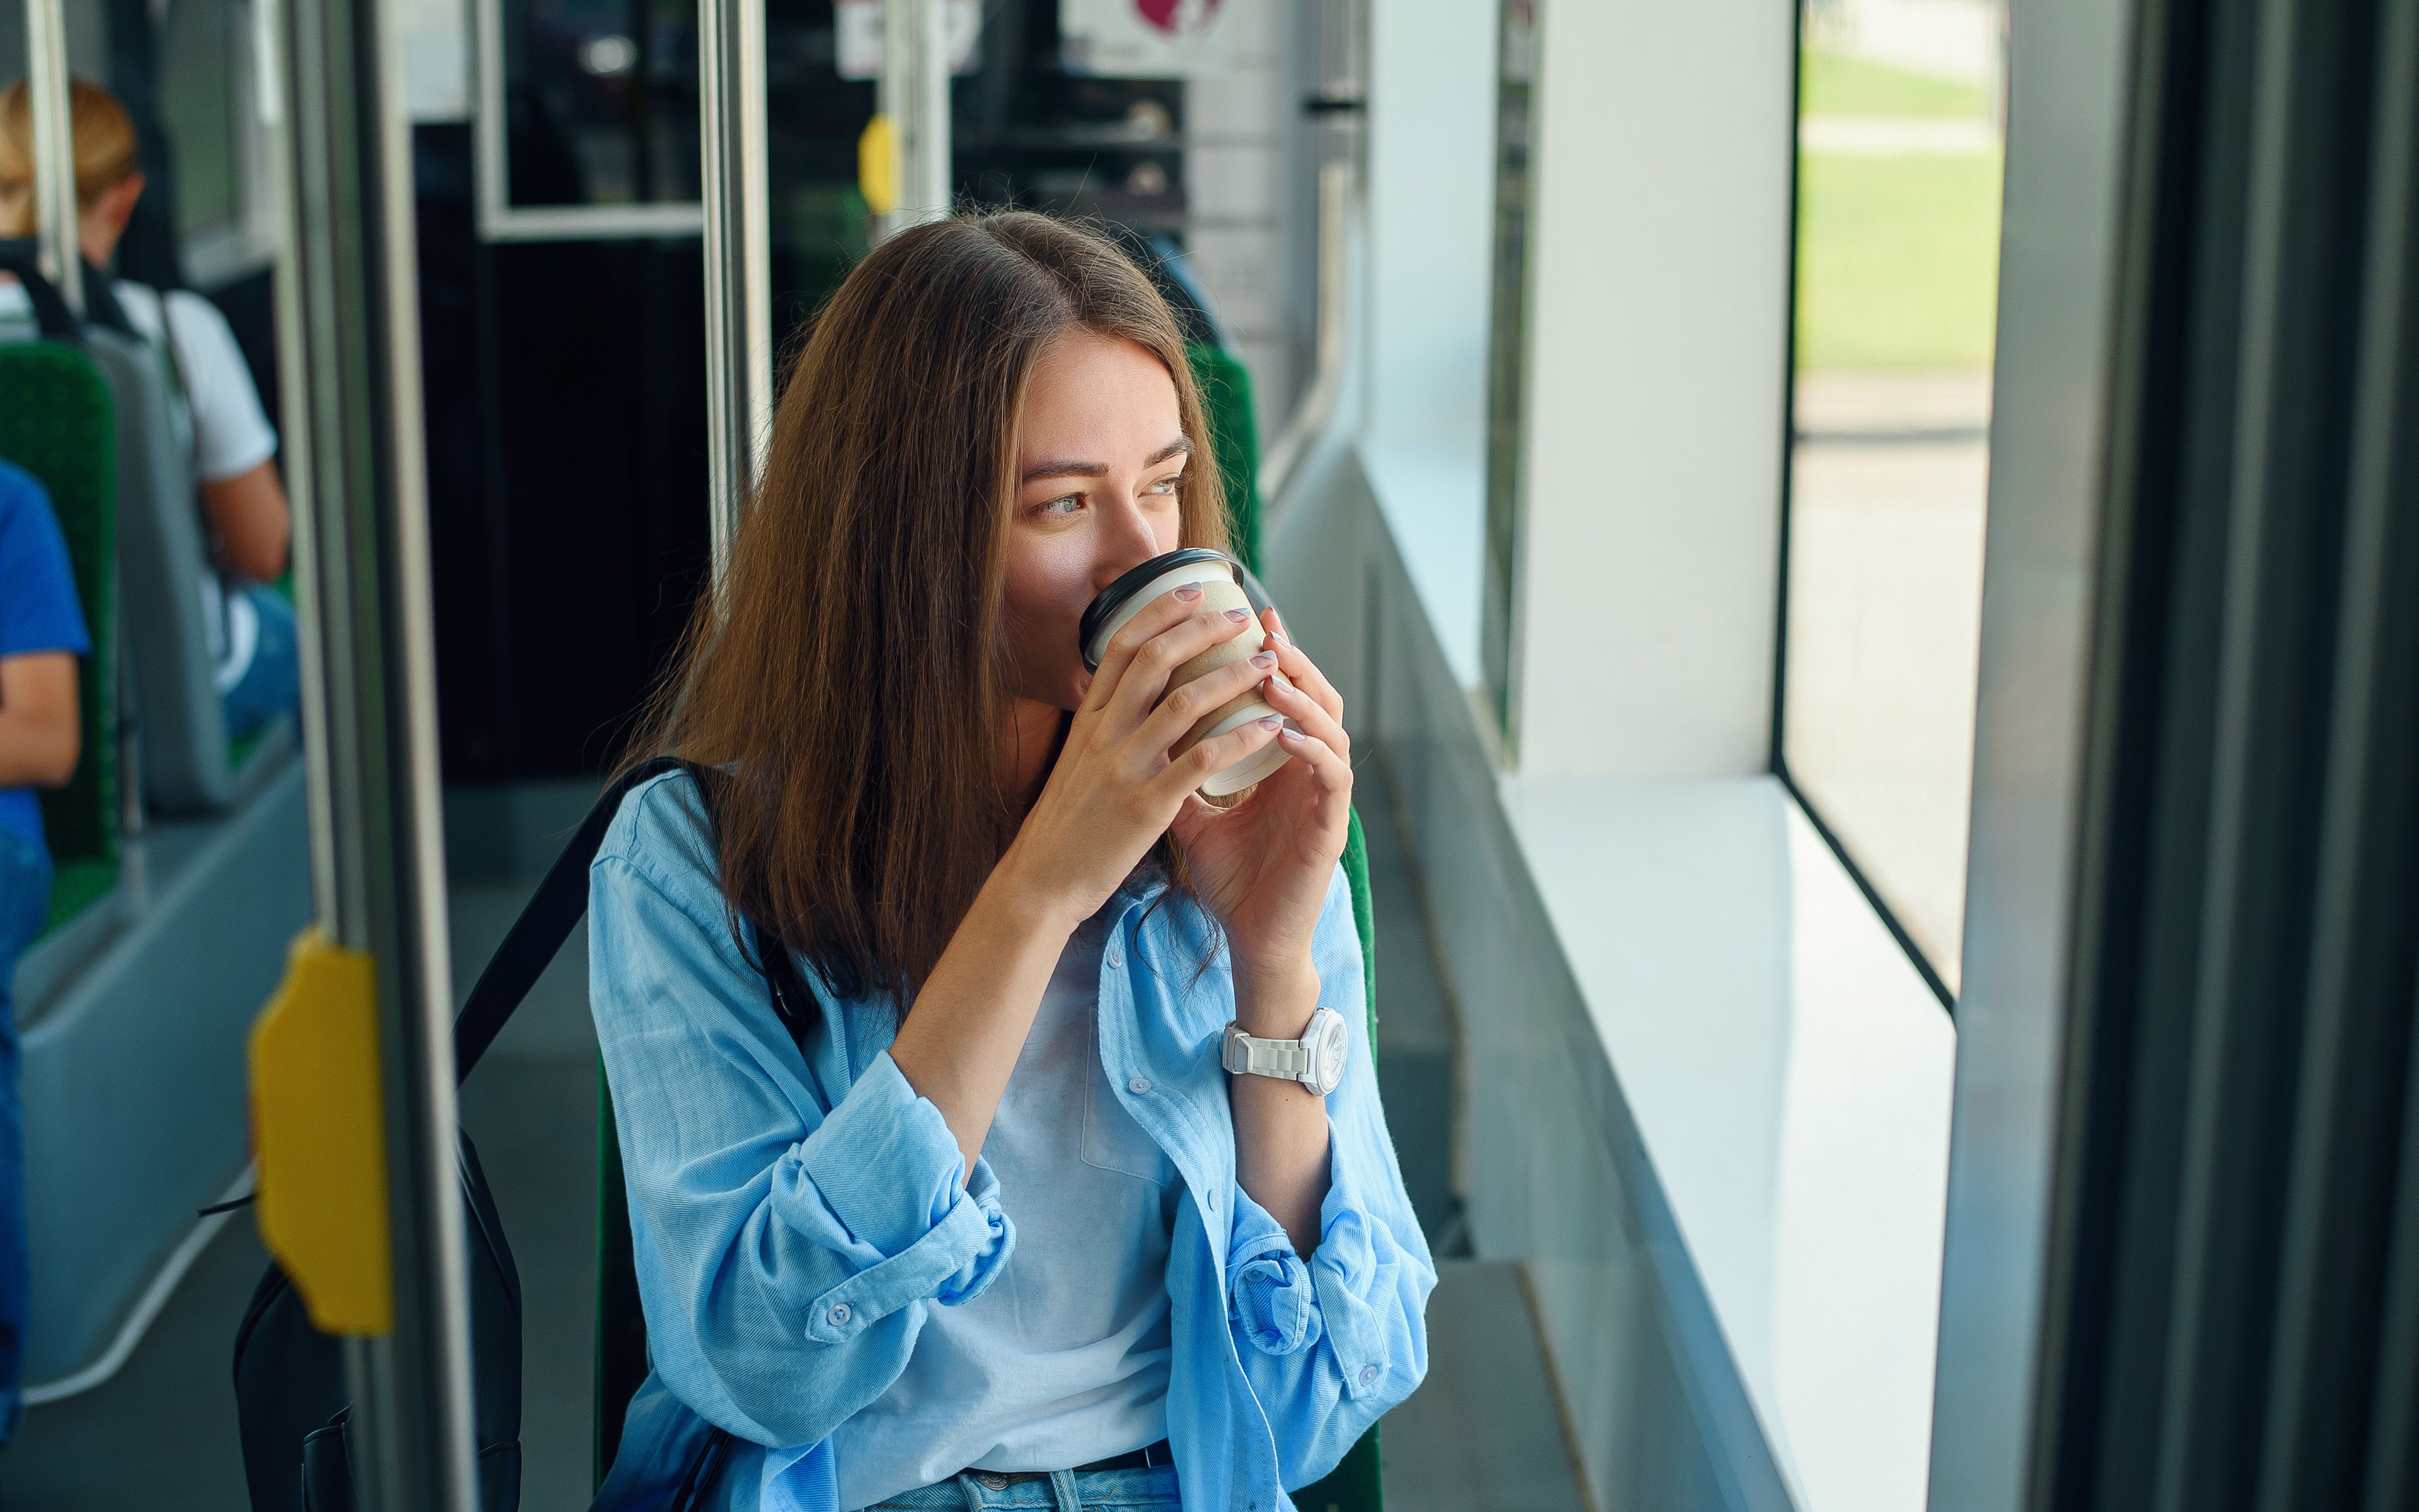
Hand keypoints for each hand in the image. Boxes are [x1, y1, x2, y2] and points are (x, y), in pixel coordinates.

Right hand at [994, 586, 1289, 928]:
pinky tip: (1269, 726)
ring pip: (1183, 702)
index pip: (1121, 647)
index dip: (1160, 611)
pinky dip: (1240, 737)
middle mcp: (1102, 734)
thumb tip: (1130, 696)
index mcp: (1088, 720)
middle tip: (1242, 617)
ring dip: (1232, 677)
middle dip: (1202, 630)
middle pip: (1155, 660)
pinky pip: (1201, 760)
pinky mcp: (1145, 805)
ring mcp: (1123, 768)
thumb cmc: (1066, 826)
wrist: (1041, 882)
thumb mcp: (1077, 763)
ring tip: (1268, 664)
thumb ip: (1105, 728)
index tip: (1193, 588)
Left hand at [1171, 609, 1352, 992]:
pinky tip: (1284, 731)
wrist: (1251, 939)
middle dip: (1294, 659)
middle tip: (1267, 627)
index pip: (1283, 694)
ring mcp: (1324, 796)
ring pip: (1331, 728)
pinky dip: (1311, 749)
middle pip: (1315, 696)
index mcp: (1281, 762)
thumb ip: (1179, 770)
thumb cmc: (1230, 877)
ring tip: (1273, 672)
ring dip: (1303, 697)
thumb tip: (1136, 728)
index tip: (1245, 615)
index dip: (1269, 654)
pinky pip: (1332, 775)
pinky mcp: (1331, 826)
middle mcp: (1309, 770)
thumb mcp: (1192, 814)